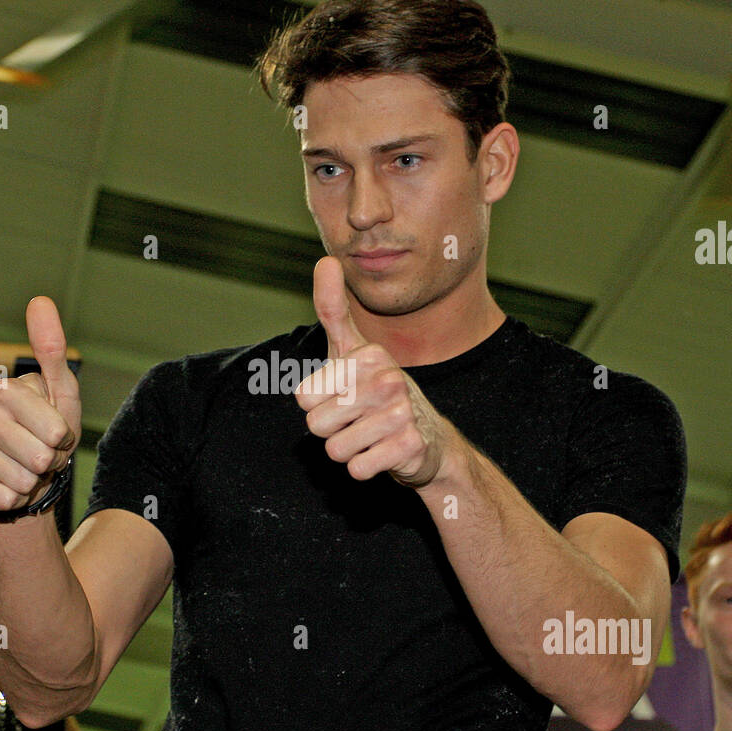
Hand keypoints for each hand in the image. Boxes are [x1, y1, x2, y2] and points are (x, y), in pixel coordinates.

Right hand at [0, 297, 80, 512]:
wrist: (24, 479)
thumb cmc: (48, 433)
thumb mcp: (62, 393)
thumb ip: (52, 351)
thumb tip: (39, 299)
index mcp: (6, 391)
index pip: (52, 426)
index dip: (61, 438)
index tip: (57, 434)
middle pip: (36, 455)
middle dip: (49, 463)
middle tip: (42, 457)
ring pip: (18, 478)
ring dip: (31, 482)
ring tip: (26, 472)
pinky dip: (11, 499)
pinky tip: (5, 487)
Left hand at [295, 256, 451, 486]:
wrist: (428, 440)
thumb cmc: (377, 392)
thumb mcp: (352, 350)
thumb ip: (333, 309)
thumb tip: (326, 261)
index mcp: (369, 356)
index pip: (303, 396)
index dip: (317, 404)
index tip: (342, 396)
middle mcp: (389, 380)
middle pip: (316, 425)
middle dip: (331, 430)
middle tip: (357, 421)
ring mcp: (403, 414)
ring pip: (335, 450)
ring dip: (348, 450)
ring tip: (370, 436)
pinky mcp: (411, 447)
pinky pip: (358, 469)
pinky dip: (365, 468)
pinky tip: (383, 453)